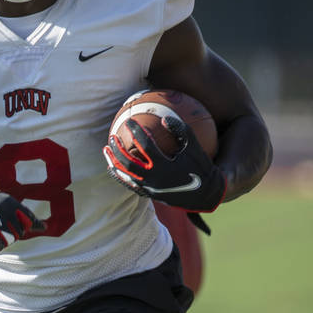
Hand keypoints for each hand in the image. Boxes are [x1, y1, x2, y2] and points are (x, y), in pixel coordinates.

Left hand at [103, 117, 225, 211]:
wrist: (206, 194)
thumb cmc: (201, 166)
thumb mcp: (194, 146)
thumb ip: (181, 130)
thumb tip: (164, 117)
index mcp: (165, 166)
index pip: (145, 146)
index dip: (136, 132)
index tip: (130, 121)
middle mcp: (155, 178)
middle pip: (129, 162)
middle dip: (118, 149)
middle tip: (112, 136)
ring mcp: (150, 188)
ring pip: (126, 175)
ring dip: (113, 161)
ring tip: (106, 149)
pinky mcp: (149, 194)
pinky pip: (130, 184)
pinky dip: (119, 176)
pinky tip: (112, 166)